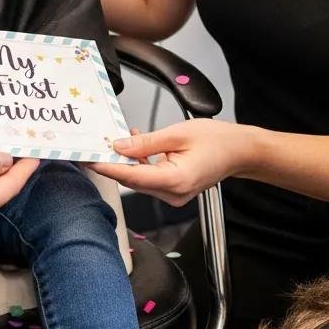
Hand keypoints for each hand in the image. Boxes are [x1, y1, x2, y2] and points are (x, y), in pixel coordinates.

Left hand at [89, 120, 256, 207]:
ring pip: (139, 179)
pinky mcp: (174, 189)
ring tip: (115, 138)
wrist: (241, 151)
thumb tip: (119, 145)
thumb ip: (146, 142)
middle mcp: (173, 194)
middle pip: (132, 179)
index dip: (106, 166)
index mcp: (175, 181)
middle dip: (112, 162)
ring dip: (126, 160)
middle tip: (93, 145)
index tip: (87, 159)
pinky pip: (149, 177)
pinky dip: (140, 162)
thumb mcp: (177, 134)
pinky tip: (136, 144)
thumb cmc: (218, 141)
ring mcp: (174, 195)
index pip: (131, 176)